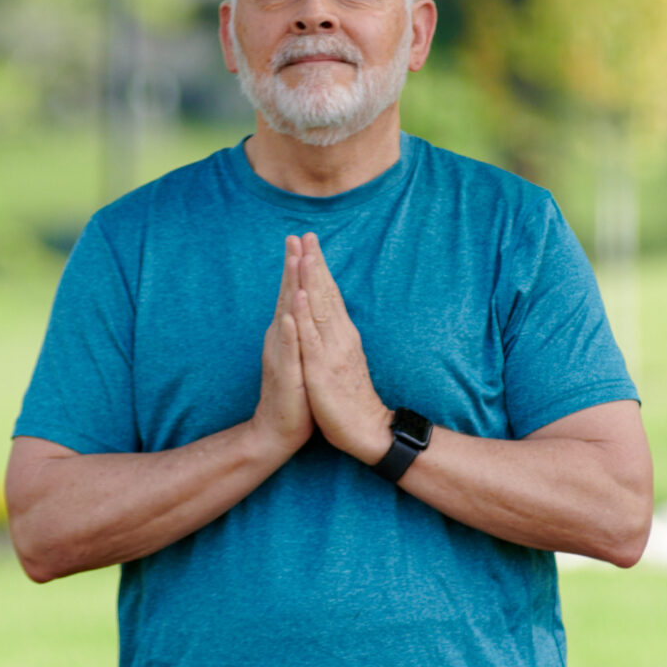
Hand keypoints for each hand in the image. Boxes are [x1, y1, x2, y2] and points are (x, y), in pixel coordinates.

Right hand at [252, 237, 314, 457]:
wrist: (278, 430)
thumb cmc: (294, 392)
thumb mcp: (300, 355)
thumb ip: (300, 331)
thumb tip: (304, 307)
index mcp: (288, 332)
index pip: (293, 293)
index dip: (298, 267)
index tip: (303, 239)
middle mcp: (281, 338)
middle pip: (287, 296)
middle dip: (292, 266)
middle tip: (294, 238)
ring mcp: (281, 354)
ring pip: (286, 316)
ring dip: (289, 289)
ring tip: (294, 263)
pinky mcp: (284, 374)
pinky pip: (287, 350)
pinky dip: (288, 331)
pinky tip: (289, 315)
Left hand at [292, 234, 391, 463]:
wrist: (366, 431)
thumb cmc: (350, 398)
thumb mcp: (341, 360)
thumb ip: (336, 337)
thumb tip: (331, 318)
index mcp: (341, 335)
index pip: (329, 295)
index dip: (319, 269)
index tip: (309, 243)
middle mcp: (339, 337)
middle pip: (325, 294)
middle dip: (314, 264)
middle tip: (306, 235)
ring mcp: (331, 352)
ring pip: (319, 310)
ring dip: (311, 281)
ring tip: (303, 255)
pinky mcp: (322, 370)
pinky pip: (311, 339)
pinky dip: (305, 316)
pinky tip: (300, 297)